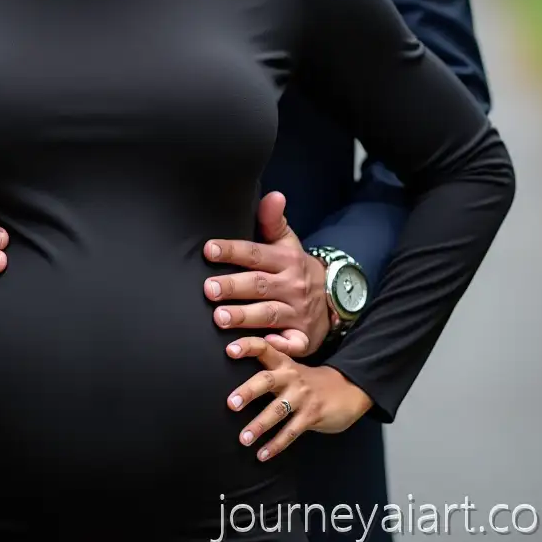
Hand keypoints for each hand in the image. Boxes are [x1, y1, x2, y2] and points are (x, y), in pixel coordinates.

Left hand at [202, 192, 329, 354]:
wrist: (332, 299)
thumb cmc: (294, 268)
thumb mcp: (287, 243)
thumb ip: (273, 220)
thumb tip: (274, 195)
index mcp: (286, 260)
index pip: (256, 254)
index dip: (232, 250)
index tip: (208, 249)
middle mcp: (292, 286)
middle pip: (259, 285)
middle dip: (234, 287)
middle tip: (208, 289)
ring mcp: (298, 313)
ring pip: (270, 314)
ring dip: (245, 317)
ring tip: (220, 318)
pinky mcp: (303, 338)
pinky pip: (291, 344)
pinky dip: (278, 347)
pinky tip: (258, 347)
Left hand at [225, 336, 372, 460]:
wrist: (349, 389)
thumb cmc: (310, 382)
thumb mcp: (292, 370)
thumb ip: (270, 373)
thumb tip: (239, 385)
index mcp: (284, 363)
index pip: (263, 347)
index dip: (247, 346)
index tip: (229, 350)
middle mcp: (291, 377)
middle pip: (267, 380)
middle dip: (248, 391)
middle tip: (231, 404)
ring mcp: (302, 397)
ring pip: (278, 410)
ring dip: (259, 425)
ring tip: (244, 439)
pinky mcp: (312, 415)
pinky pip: (291, 431)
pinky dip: (276, 444)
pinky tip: (262, 454)